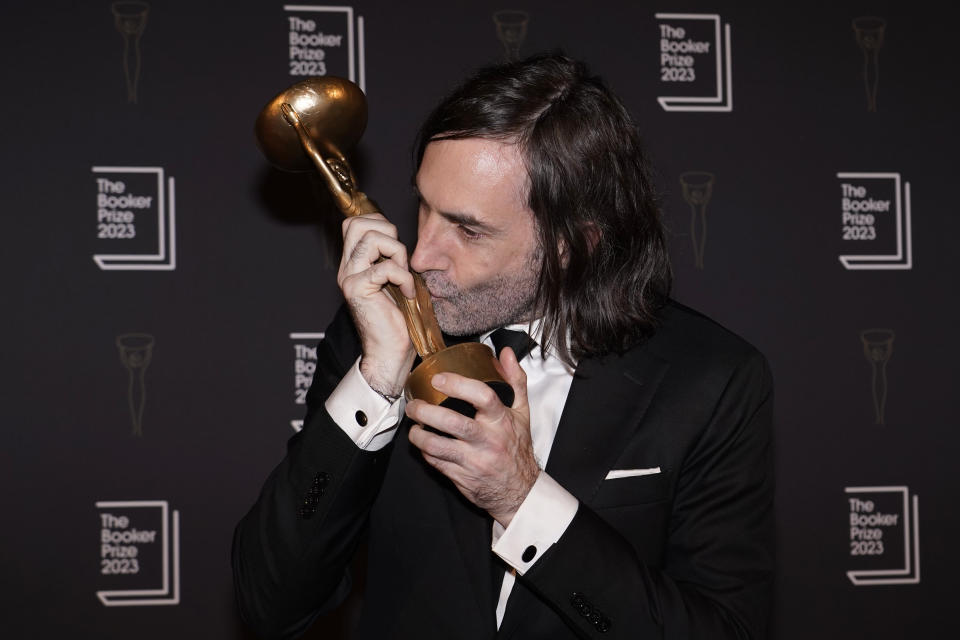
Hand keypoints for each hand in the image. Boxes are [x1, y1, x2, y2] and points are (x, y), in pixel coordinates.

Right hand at [338, 213, 416, 396]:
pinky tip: (408, 293)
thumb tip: (397, 236)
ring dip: (398, 254)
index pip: (354, 223)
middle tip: (399, 258)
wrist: (389, 351)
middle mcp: (346, 268)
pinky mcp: (359, 289)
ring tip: (404, 276)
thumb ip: (389, 258)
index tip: (396, 244)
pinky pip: (386, 268)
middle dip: (388, 232)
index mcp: (353, 263)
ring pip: (373, 239)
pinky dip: (405, 278)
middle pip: (358, 224)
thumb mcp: (393, 280)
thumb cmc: (396, 319)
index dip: (379, 223)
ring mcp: (350, 277)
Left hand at [406, 347, 538, 526]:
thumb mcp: (522, 412)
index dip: (458, 385)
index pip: (482, 397)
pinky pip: (436, 462)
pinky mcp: (461, 477)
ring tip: (413, 426)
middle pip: (453, 422)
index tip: (438, 379)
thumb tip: (505, 353)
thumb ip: (514, 380)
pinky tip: (422, 442)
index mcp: (502, 421)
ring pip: (438, 446)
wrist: (518, 490)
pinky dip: (424, 451)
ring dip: (419, 435)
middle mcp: (488, 440)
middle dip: (426, 411)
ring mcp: (473, 461)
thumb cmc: (517, 446)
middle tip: (413, 404)